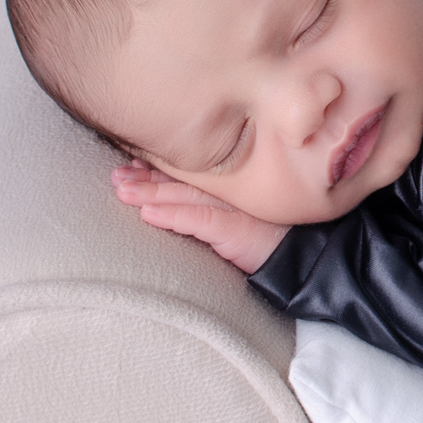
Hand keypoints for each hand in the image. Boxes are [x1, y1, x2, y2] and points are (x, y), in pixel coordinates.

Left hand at [111, 162, 286, 273]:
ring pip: (184, 195)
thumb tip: (175, 206)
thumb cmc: (274, 239)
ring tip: (123, 191)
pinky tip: (148, 213)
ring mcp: (233, 207)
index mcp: (230, 187)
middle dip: (146, 177)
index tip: (133, 164)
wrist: (306, 259)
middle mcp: (230, 191)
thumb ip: (215, 209)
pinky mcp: (235, 228)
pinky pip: (198, 219)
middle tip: (117, 175)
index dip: (160, 168)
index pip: (189, 173)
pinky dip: (171, 215)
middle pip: (182, 180)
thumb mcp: (241, 219)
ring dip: (150, 192)